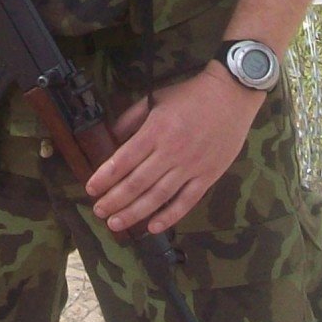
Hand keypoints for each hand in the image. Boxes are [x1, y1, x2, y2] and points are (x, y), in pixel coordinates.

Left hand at [84, 65, 263, 235]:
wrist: (231, 95)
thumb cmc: (191, 95)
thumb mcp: (155, 98)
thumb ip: (131, 118)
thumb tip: (111, 137)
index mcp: (156, 130)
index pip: (124, 159)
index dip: (105, 177)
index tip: (91, 189)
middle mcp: (171, 152)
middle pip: (137, 182)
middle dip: (114, 200)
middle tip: (98, 212)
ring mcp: (191, 167)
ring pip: (158, 196)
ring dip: (134, 212)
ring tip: (116, 224)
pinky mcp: (208, 176)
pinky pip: (186, 201)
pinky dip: (169, 216)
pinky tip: (153, 226)